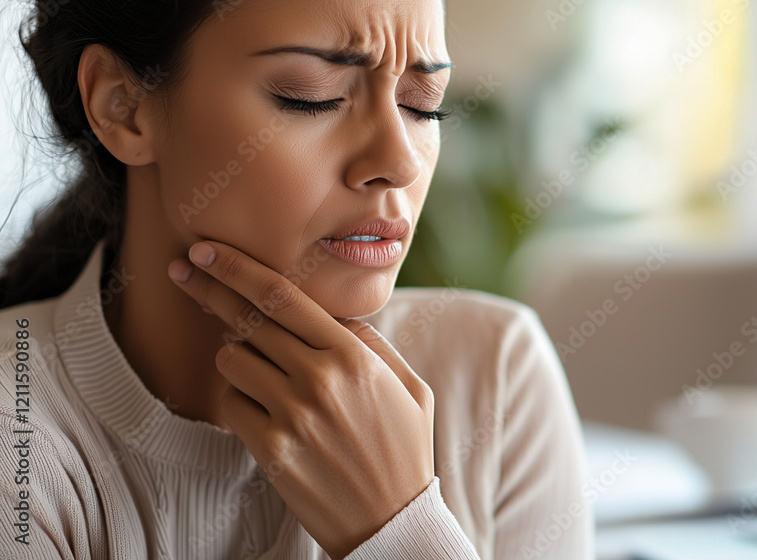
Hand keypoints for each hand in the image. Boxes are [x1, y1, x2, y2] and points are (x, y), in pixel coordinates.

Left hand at [167, 240, 434, 557]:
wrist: (393, 521)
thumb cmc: (404, 449)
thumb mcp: (410, 386)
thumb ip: (372, 344)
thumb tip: (333, 314)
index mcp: (353, 356)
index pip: (283, 296)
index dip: (238, 268)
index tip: (208, 250)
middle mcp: (320, 378)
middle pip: (246, 319)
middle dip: (209, 289)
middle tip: (182, 269)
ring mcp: (293, 415)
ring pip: (232, 361)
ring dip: (238, 359)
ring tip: (263, 375)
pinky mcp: (271, 449)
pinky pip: (230, 406)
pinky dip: (239, 403)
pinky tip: (263, 412)